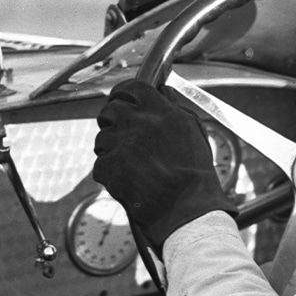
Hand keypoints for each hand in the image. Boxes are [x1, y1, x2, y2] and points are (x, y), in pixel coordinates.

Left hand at [93, 79, 236, 254]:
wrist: (187, 209)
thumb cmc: (195, 173)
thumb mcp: (194, 130)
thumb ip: (175, 105)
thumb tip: (162, 90)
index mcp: (160, 110)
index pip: (131, 87)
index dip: (123, 93)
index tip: (122, 101)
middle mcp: (138, 122)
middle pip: (110, 110)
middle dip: (112, 121)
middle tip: (122, 135)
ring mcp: (121, 144)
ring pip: (102, 139)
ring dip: (111, 150)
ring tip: (131, 166)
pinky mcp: (109, 166)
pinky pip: (100, 164)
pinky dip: (110, 173)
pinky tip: (128, 181)